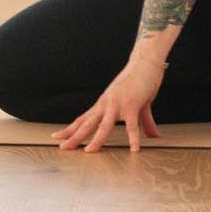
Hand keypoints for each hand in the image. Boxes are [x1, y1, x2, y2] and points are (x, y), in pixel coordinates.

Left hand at [50, 56, 165, 152]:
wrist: (145, 61)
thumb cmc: (140, 80)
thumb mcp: (139, 104)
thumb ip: (144, 122)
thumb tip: (153, 136)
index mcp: (104, 104)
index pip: (83, 119)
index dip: (70, 129)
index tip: (57, 136)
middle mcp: (106, 104)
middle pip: (87, 124)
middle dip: (74, 137)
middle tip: (62, 147)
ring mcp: (117, 104)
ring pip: (104, 126)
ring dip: (96, 140)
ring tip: (89, 151)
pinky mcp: (132, 104)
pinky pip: (132, 125)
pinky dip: (133, 137)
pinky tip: (134, 149)